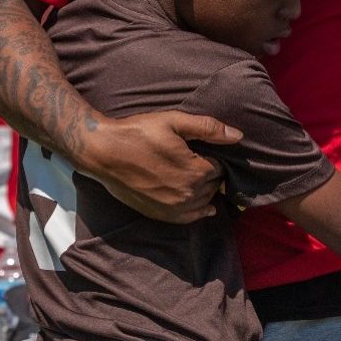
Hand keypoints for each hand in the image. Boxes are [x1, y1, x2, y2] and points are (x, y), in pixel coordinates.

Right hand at [76, 111, 238, 223]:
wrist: (102, 152)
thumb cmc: (137, 132)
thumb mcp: (173, 121)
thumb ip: (208, 128)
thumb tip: (239, 135)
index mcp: (197, 170)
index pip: (219, 168)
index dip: (212, 157)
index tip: (201, 150)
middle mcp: (189, 193)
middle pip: (213, 185)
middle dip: (209, 174)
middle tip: (195, 161)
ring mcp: (174, 207)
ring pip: (204, 201)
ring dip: (204, 191)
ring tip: (194, 178)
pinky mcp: (160, 214)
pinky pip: (189, 218)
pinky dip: (198, 211)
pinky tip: (203, 207)